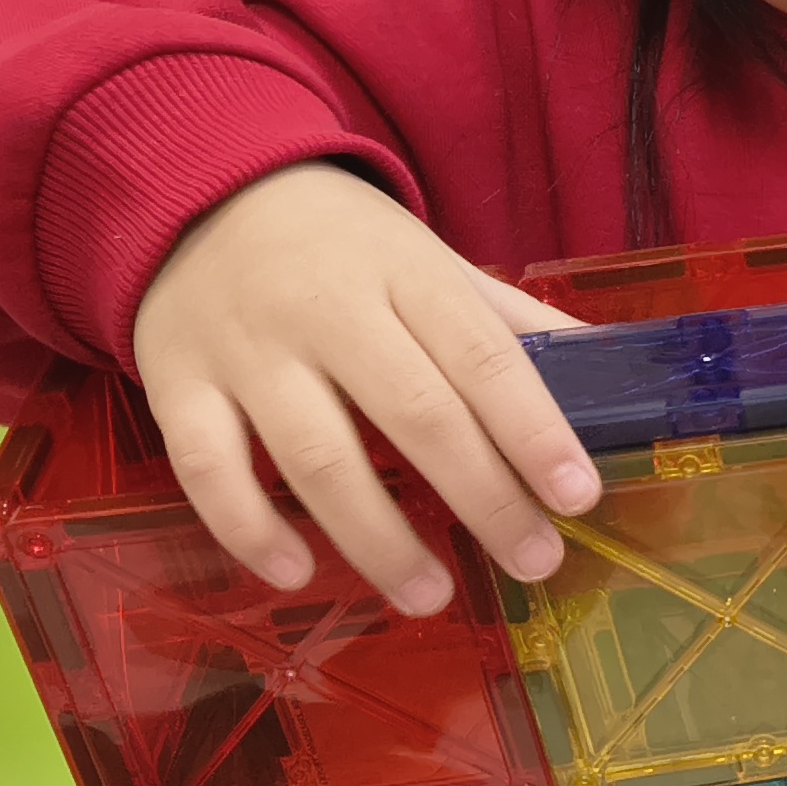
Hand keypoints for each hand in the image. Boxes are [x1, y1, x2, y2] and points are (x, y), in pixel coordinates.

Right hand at [131, 162, 598, 614]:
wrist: (202, 189)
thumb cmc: (342, 248)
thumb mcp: (431, 261)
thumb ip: (512, 322)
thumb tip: (611, 375)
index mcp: (404, 270)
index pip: (483, 356)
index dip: (535, 430)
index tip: (579, 496)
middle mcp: (324, 308)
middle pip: (414, 412)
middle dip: (483, 496)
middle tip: (533, 560)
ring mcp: (245, 348)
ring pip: (315, 455)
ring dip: (377, 538)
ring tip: (431, 596)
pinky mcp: (175, 381)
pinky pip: (207, 468)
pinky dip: (249, 528)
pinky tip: (298, 571)